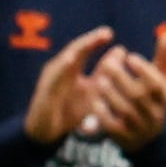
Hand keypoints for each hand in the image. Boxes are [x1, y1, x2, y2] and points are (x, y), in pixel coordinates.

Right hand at [24, 24, 120, 143]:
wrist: (47, 134)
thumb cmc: (70, 111)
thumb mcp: (91, 92)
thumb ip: (104, 73)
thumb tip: (121, 50)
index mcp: (70, 68)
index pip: (84, 50)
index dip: (96, 40)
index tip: (110, 33)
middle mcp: (59, 70)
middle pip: (74, 51)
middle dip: (89, 41)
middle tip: (106, 33)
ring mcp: (50, 80)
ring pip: (62, 63)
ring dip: (76, 52)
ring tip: (89, 43)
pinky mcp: (44, 93)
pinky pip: (52, 81)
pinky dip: (61, 70)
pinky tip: (70, 62)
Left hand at [98, 49, 165, 151]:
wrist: (147, 139)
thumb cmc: (152, 100)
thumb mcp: (159, 81)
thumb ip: (163, 58)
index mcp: (164, 97)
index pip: (157, 84)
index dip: (144, 70)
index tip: (129, 56)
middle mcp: (155, 113)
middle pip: (138, 96)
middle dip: (122, 78)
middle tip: (107, 62)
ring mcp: (139, 127)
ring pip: (125, 111)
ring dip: (111, 94)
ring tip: (99, 80)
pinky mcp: (124, 138)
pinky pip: (112, 126)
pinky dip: (103, 113)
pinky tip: (94, 100)